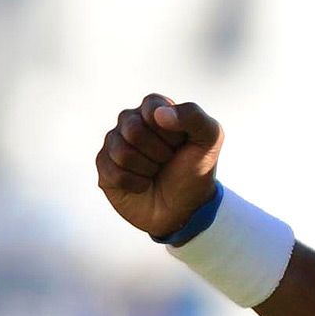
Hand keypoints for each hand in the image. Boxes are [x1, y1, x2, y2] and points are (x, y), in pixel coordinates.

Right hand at [95, 94, 223, 238]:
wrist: (185, 208)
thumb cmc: (196, 169)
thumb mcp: (210, 139)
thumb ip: (193, 116)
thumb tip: (159, 113)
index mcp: (156, 109)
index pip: (152, 107)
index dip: (170, 130)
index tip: (180, 142)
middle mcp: (131, 122)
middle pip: (133, 129)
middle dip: (159, 152)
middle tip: (168, 159)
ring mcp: (114, 144)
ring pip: (121, 152)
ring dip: (148, 168)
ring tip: (157, 171)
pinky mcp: (104, 167)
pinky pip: (113, 173)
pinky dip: (136, 183)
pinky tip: (144, 184)